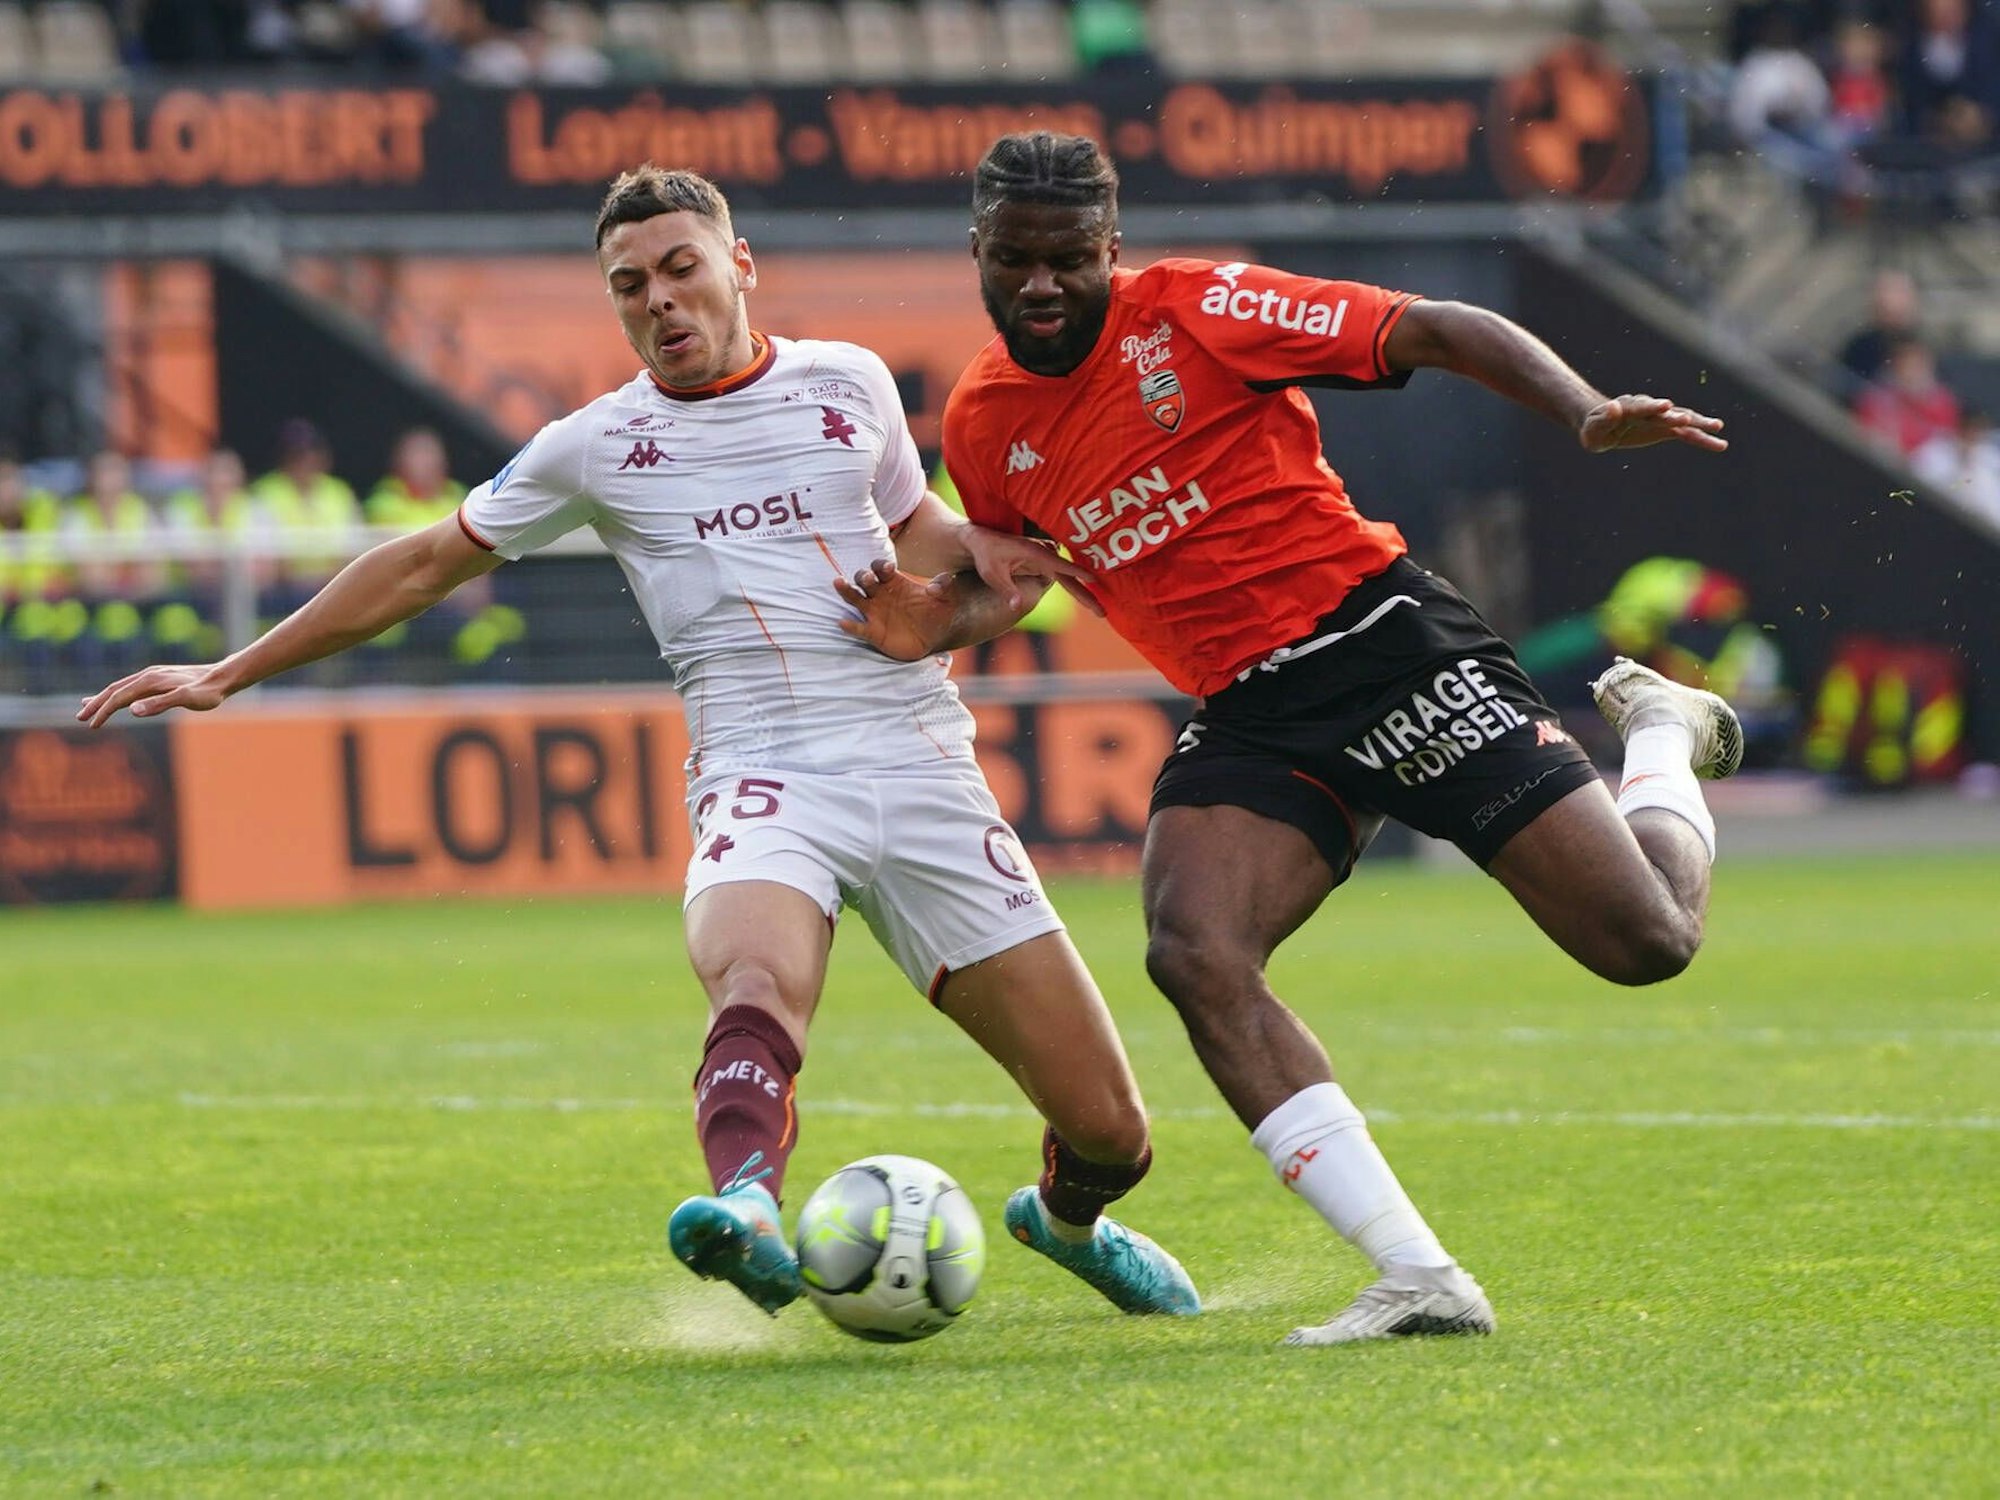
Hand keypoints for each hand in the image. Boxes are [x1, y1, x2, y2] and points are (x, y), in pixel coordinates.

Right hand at [76, 663, 230, 728]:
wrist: (222, 677)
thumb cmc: (207, 692)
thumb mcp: (185, 700)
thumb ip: (159, 704)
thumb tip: (131, 710)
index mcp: (149, 681)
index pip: (118, 698)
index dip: (103, 712)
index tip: (92, 726)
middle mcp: (147, 676)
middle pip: (115, 690)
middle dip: (97, 705)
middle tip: (80, 719)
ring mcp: (153, 676)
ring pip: (122, 687)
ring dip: (104, 698)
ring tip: (87, 707)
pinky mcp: (159, 679)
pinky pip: (133, 687)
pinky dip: (119, 694)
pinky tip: (118, 700)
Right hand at [834, 558, 958, 661]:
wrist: (936, 634)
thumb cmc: (937, 610)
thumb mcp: (947, 596)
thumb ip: (944, 586)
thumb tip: (938, 585)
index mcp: (894, 582)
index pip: (880, 568)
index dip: (881, 565)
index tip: (888, 567)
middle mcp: (880, 594)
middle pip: (864, 580)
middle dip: (863, 576)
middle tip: (866, 578)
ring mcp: (874, 613)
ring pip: (854, 598)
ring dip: (846, 590)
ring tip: (838, 583)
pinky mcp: (873, 632)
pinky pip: (858, 628)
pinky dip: (850, 626)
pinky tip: (842, 622)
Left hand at [960, 527, 1103, 616]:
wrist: (981, 542)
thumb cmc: (986, 556)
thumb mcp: (992, 574)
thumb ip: (1006, 590)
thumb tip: (1016, 606)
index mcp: (1034, 553)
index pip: (1060, 565)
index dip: (1078, 573)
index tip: (1095, 579)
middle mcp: (1043, 554)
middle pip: (1070, 576)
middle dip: (1086, 593)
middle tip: (1101, 612)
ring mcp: (1045, 557)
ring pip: (1068, 577)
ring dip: (1083, 591)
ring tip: (1098, 609)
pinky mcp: (1043, 562)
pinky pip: (1063, 574)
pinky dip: (1075, 584)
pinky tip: (1086, 597)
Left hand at [1579, 395, 1727, 453]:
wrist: (1604, 425)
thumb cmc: (1595, 428)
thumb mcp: (1594, 427)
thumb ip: (1605, 418)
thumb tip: (1614, 406)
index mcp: (1629, 408)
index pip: (1642, 406)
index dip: (1654, 407)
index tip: (1666, 405)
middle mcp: (1648, 409)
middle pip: (1665, 412)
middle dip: (1676, 416)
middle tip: (1690, 419)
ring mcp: (1660, 418)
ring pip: (1682, 420)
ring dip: (1698, 424)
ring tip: (1718, 427)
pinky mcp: (1667, 428)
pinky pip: (1687, 434)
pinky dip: (1702, 438)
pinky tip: (1720, 444)